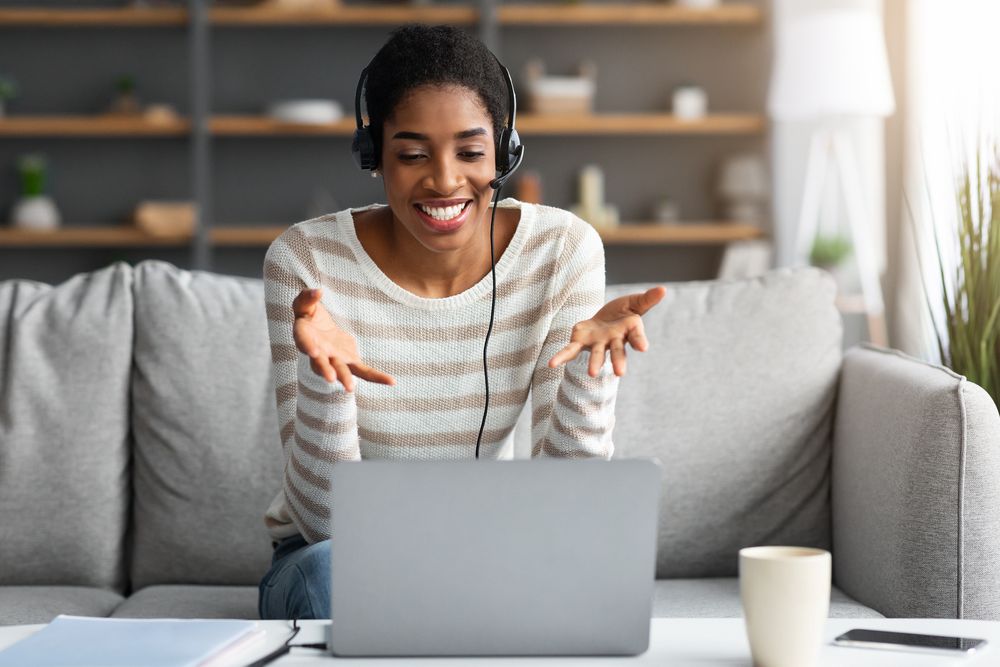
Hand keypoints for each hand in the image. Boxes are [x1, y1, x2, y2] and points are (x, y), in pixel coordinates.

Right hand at [292, 287, 394, 391]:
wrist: (319, 331)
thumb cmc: (308, 316)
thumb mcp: (304, 304)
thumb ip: (308, 298)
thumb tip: (319, 291)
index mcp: (305, 338)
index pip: (305, 342)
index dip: (308, 347)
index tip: (314, 352)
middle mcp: (319, 354)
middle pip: (322, 364)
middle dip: (326, 370)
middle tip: (331, 378)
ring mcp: (336, 360)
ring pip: (341, 371)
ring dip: (346, 379)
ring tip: (350, 388)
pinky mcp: (350, 361)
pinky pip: (364, 371)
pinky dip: (377, 377)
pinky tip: (392, 381)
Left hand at [548, 286, 665, 377]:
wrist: (604, 318)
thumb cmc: (623, 312)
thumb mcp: (635, 302)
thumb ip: (647, 299)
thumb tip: (663, 289)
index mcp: (629, 331)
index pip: (636, 337)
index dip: (639, 341)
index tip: (643, 347)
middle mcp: (614, 341)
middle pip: (617, 352)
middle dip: (619, 361)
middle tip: (620, 373)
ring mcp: (597, 344)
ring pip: (596, 354)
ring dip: (594, 363)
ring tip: (591, 373)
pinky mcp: (580, 342)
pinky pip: (570, 351)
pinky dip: (561, 357)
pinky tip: (551, 364)